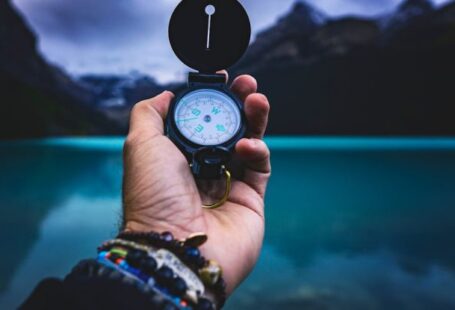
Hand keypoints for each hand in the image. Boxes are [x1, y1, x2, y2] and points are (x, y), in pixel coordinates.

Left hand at [122, 74, 270, 294]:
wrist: (175, 248)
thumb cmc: (153, 198)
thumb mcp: (140, 146)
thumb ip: (149, 114)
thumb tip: (165, 96)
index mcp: (177, 156)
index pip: (200, 120)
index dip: (211, 99)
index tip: (221, 79)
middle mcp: (202, 168)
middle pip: (228, 128)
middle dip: (238, 103)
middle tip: (247, 84)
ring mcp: (228, 183)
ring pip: (248, 142)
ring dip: (255, 119)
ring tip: (257, 100)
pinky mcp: (250, 198)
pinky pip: (260, 166)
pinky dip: (257, 150)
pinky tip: (247, 146)